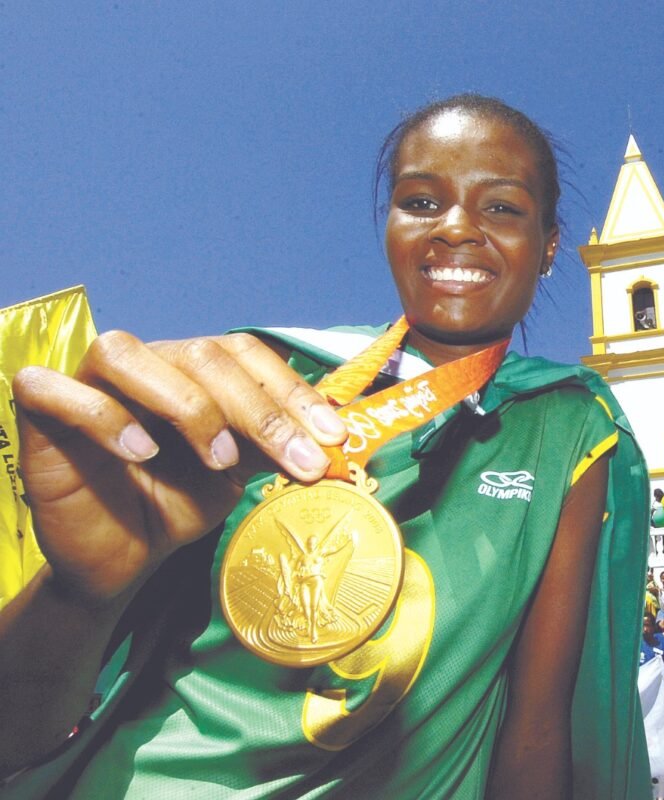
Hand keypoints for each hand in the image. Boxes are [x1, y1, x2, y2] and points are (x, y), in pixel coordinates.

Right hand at [13, 332, 345, 603]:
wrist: (123, 558)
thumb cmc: (177, 503)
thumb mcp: (236, 471)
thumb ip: (271, 442)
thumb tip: (331, 435)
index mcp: (192, 369)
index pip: (244, 353)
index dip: (290, 391)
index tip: (332, 437)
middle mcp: (144, 364)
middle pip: (201, 355)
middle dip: (260, 411)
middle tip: (298, 461)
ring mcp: (88, 382)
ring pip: (125, 352)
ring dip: (185, 404)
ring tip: (217, 460)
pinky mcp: (41, 412)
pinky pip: (53, 388)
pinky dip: (102, 415)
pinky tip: (140, 453)